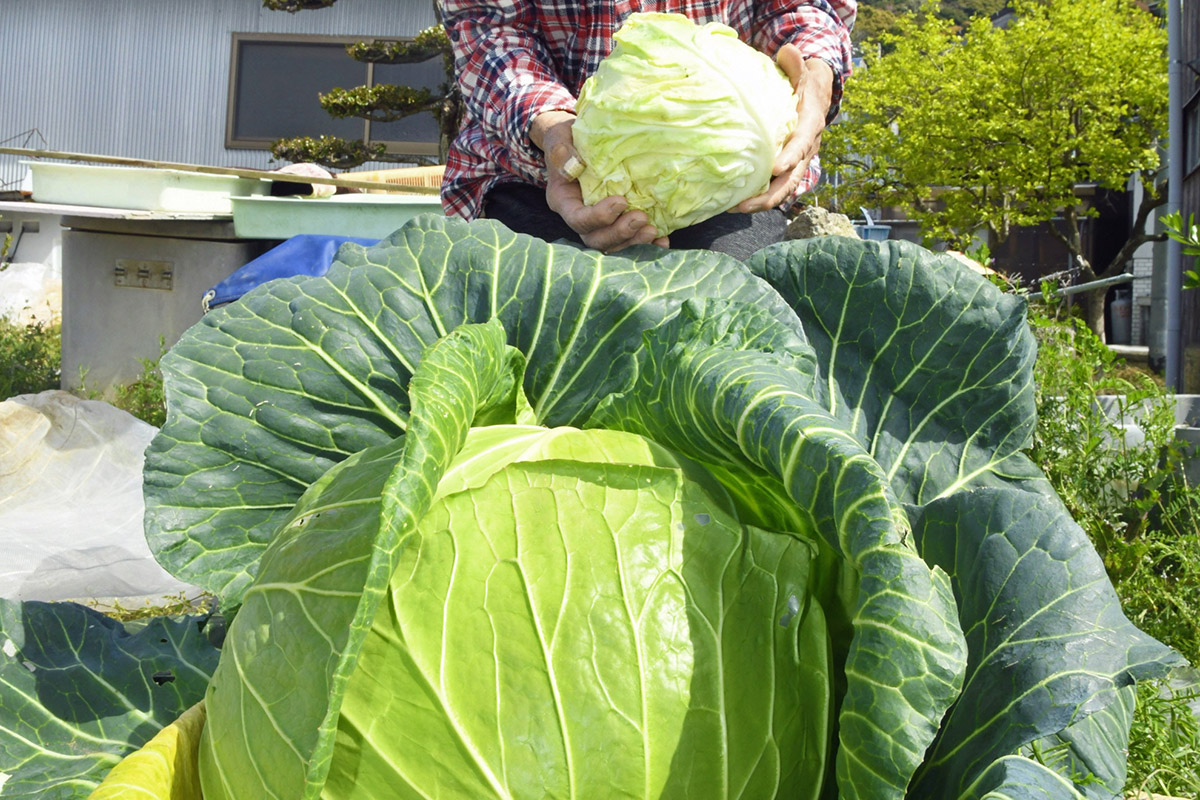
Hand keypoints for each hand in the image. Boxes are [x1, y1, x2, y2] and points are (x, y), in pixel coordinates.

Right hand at [530, 111, 668, 251]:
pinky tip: (662, 241)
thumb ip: (562, 152)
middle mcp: (580, 217)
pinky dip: (646, 243)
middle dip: (619, 233)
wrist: (574, 142)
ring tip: (653, 231)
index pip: (578, 220)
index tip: (621, 201)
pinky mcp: (617, 219)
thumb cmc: (566, 140)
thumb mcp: (559, 139)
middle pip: (596, 238)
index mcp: (564, 202)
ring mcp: (599, 222)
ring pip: (614, 243)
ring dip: (634, 240)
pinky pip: (630, 238)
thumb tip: (574, 164)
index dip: (599, 217)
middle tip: (641, 218)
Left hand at [736, 44, 832, 212]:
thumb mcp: (803, 71)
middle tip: (746, 204)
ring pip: (784, 188)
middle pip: (792, 178)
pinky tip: (736, 203)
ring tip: (736, 209)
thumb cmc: (804, 83)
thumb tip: (789, 50)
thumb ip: (795, 64)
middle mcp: (807, 149)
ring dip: (762, 202)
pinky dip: (759, 197)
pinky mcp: (788, 168)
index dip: (791, 157)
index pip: (803, 144)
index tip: (776, 168)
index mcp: (811, 126)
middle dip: (771, 194)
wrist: (816, 96)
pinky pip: (776, 187)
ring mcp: (798, 162)